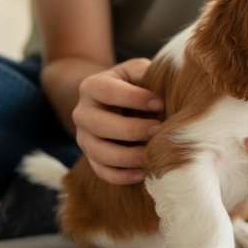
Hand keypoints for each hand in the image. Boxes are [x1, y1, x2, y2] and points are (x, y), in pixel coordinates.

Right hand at [73, 58, 163, 184]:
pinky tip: (145, 171)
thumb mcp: (138, 71)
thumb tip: (165, 84)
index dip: (135, 98)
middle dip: (132, 130)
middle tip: (159, 129)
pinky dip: (124, 176)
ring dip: (130, 156)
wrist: (115, 102)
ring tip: (154, 153)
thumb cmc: (134, 84)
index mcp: (92, 86)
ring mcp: (84, 138)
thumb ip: (148, 73)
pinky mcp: (92, 158)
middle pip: (100, 126)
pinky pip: (103, 172)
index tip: (160, 103)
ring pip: (100, 153)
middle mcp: (82, 113)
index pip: (108, 91)